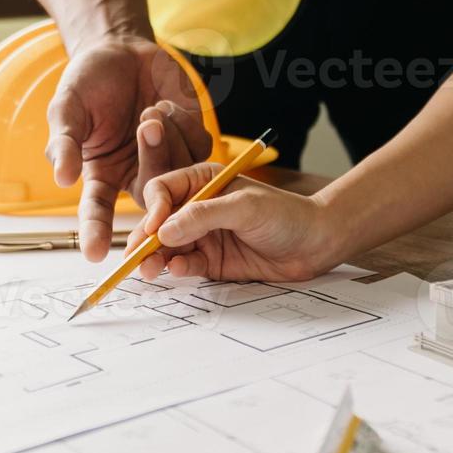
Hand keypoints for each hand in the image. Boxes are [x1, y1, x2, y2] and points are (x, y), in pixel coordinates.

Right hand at [47, 36, 212, 259]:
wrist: (120, 49)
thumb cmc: (88, 82)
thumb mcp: (67, 108)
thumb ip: (64, 142)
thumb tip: (63, 178)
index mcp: (101, 174)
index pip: (97, 212)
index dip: (96, 233)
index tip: (94, 254)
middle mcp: (134, 175)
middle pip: (151, 198)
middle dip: (154, 163)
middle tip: (146, 124)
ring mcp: (166, 160)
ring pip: (179, 174)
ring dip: (168, 140)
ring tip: (150, 110)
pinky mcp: (190, 141)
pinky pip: (198, 149)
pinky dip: (183, 125)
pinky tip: (166, 105)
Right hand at [128, 163, 340, 282]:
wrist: (316, 244)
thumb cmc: (286, 215)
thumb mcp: (245, 207)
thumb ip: (204, 216)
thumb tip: (163, 231)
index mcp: (202, 181)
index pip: (163, 190)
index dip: (152, 209)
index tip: (153, 229)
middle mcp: (198, 207)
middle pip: (159, 222)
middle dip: (145, 239)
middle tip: (136, 258)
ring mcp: (203, 235)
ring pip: (167, 247)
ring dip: (155, 258)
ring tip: (149, 270)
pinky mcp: (212, 261)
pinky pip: (186, 265)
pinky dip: (178, 269)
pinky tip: (179, 271)